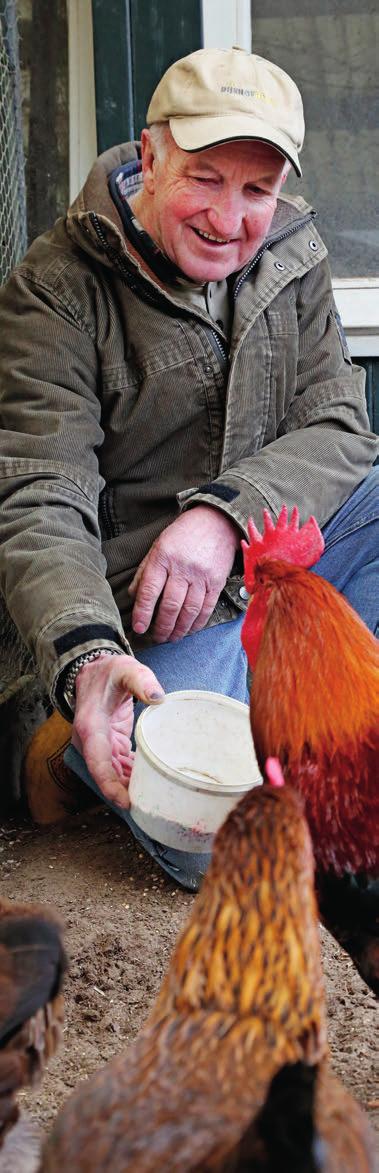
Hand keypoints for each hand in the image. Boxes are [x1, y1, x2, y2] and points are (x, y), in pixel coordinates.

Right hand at [71, 654, 163, 808]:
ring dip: (131, 788)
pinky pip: (120, 768)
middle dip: (124, 795)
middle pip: (106, 777)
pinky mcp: (110, 746)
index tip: (125, 802)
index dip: (109, 785)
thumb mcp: (126, 669)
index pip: (98, 763)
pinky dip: (133, 778)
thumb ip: (141, 680)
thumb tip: (158, 697)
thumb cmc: (110, 671)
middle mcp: (91, 743)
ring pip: (114, 775)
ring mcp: (100, 747)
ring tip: (155, 803)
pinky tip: (151, 786)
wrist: (95, 672)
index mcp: (91, 727)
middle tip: (150, 809)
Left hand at [129, 506, 239, 642]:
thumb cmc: (182, 535)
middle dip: (162, 627)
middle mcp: (182, 568)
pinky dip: (197, 623)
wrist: (216, 522)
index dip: (143, 613)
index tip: (139, 628)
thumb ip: (145, 571)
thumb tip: (133, 596)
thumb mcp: (158, 547)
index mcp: (162, 558)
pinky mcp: (217, 582)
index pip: (149, 591)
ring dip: (179, 629)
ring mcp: (201, 576)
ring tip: (171, 638)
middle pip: (170, 605)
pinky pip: (206, 608)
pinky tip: (189, 630)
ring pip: (189, 611)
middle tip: (156, 638)